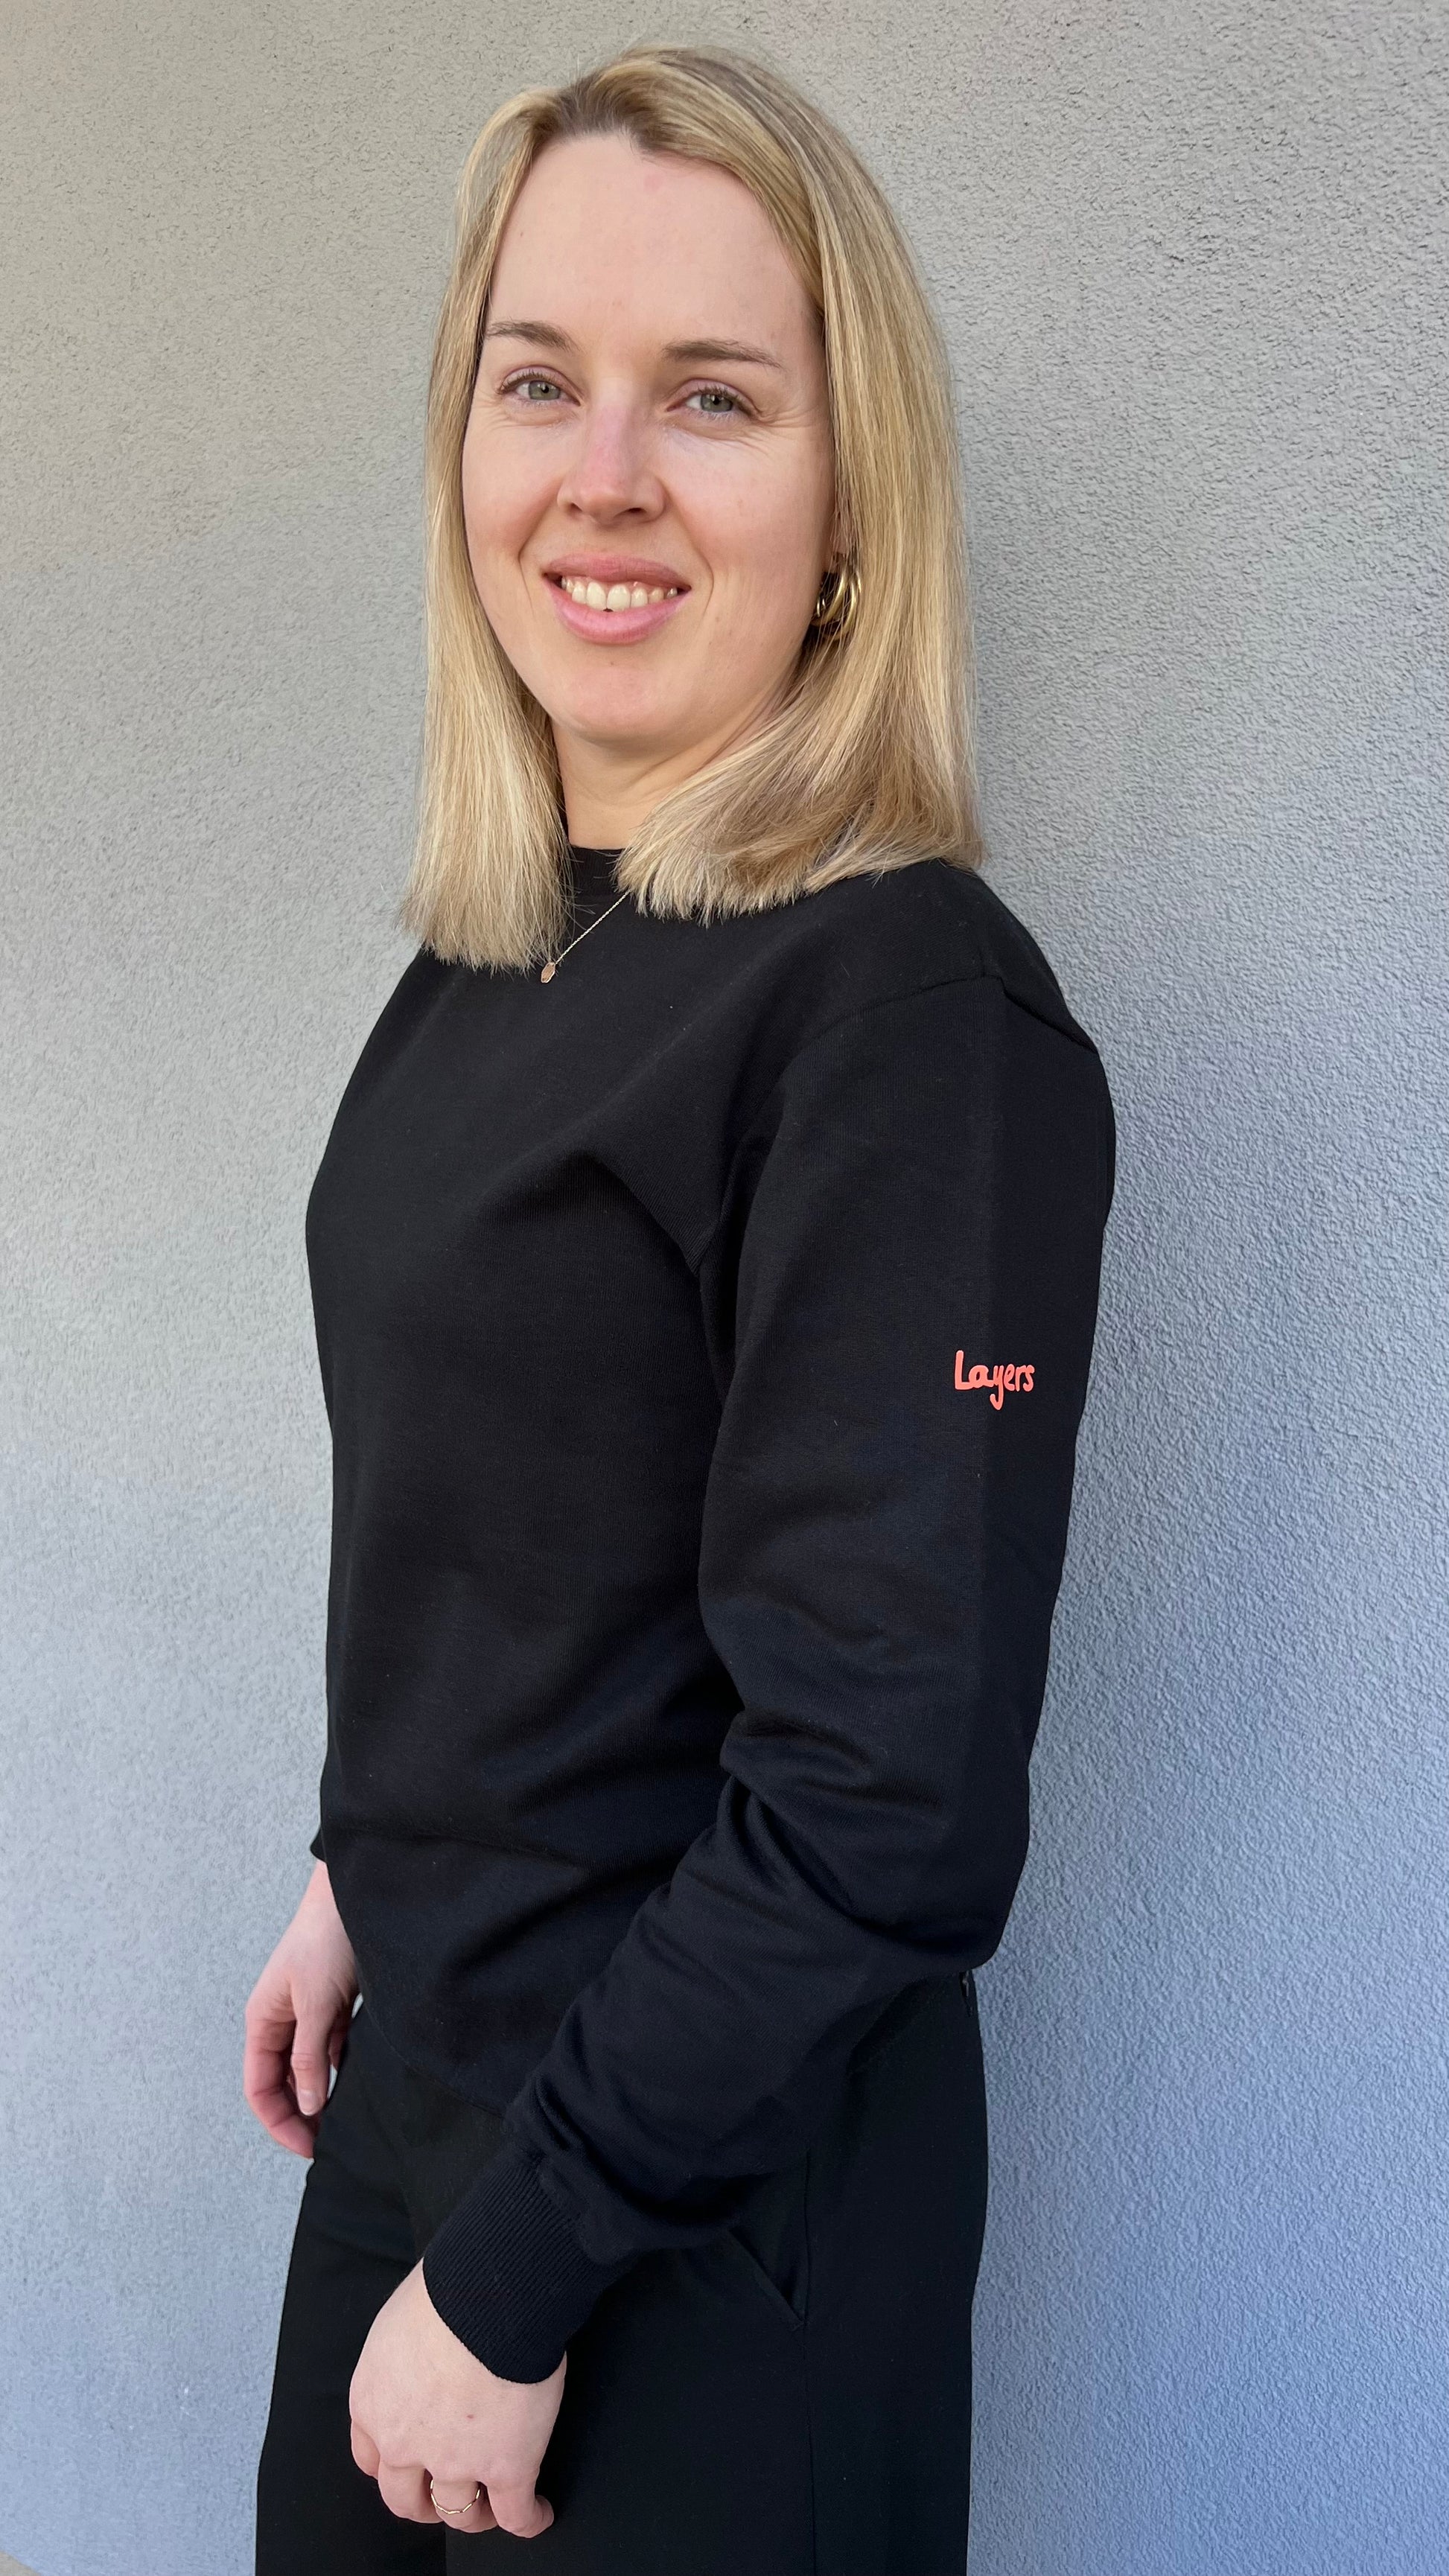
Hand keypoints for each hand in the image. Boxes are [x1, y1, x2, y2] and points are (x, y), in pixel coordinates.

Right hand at [243, 1860, 357, 2155]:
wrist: (355, 1895)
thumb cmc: (326, 1940)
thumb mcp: (315, 2003)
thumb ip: (309, 2056)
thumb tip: (308, 2105)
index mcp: (263, 2021)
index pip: (260, 2088)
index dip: (279, 2122)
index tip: (308, 2147)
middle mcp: (280, 2021)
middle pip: (281, 2083)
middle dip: (298, 2116)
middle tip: (328, 2143)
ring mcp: (307, 2014)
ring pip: (306, 2069)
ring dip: (318, 2096)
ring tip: (341, 2123)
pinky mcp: (333, 2006)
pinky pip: (329, 2050)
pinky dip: (337, 2070)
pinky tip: (352, 2086)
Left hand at [350, 2261, 562, 2537]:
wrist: (492, 2295)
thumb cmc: (448, 2289)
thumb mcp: (399, 2321)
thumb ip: (402, 2355)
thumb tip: (423, 2349)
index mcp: (374, 2403)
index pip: (371, 2457)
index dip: (393, 2466)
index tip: (409, 2466)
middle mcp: (405, 2443)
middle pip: (405, 2498)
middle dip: (423, 2503)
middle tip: (442, 2499)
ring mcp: (456, 2462)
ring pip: (459, 2513)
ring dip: (474, 2515)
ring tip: (492, 2509)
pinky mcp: (508, 2468)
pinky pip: (516, 2515)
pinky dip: (529, 2519)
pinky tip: (540, 2512)